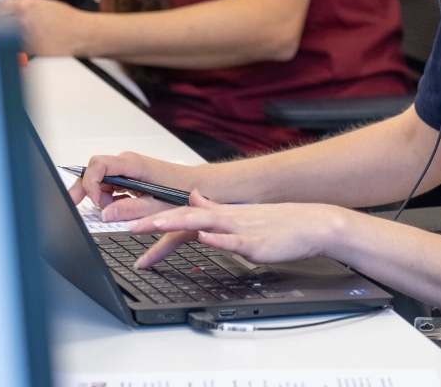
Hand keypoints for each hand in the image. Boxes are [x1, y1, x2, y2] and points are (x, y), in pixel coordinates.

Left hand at [0, 0, 93, 56]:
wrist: (82, 34)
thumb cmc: (67, 19)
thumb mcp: (44, 4)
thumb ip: (24, 7)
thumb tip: (6, 11)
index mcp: (27, 6)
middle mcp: (24, 21)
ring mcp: (26, 37)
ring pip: (4, 38)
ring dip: (4, 37)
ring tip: (13, 35)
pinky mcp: (30, 51)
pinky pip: (16, 48)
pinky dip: (16, 47)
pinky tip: (26, 43)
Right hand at [67, 151, 208, 215]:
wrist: (198, 184)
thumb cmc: (182, 191)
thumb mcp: (156, 206)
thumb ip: (129, 210)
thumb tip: (106, 214)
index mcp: (134, 165)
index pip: (98, 164)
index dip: (90, 183)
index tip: (94, 201)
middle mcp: (129, 162)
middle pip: (95, 170)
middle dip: (86, 190)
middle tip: (78, 207)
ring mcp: (129, 168)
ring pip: (101, 178)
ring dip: (99, 196)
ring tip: (113, 210)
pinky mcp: (130, 175)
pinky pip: (110, 183)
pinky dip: (108, 196)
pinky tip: (119, 206)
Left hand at [129, 192, 348, 268]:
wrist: (315, 224)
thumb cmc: (282, 224)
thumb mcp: (242, 214)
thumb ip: (215, 208)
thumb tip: (193, 197)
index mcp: (224, 213)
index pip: (184, 210)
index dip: (156, 212)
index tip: (129, 217)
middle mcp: (228, 218)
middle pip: (185, 214)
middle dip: (153, 219)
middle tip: (125, 224)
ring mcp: (241, 230)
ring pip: (203, 223)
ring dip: (175, 223)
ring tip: (151, 225)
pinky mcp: (256, 244)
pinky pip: (233, 240)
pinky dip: (217, 238)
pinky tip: (204, 238)